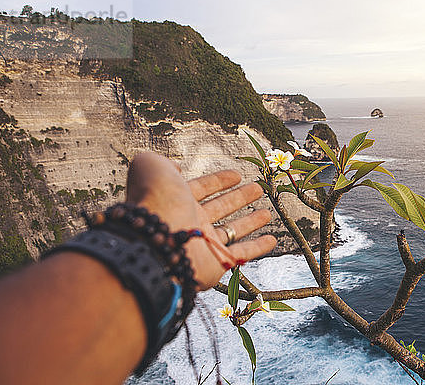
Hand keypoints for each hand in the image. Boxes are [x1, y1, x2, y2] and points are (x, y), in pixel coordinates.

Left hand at [125, 152, 275, 288]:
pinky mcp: (216, 263)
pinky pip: (241, 254)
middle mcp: (191, 222)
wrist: (157, 240)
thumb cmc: (155, 201)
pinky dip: (258, 247)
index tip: (237, 174)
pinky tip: (272, 240)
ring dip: (250, 221)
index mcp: (177, 200)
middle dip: (239, 198)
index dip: (219, 180)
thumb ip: (161, 162)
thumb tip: (175, 168)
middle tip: (257, 189)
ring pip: (232, 230)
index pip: (202, 188)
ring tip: (268, 213)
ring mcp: (203, 243)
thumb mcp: (152, 167)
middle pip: (220, 207)